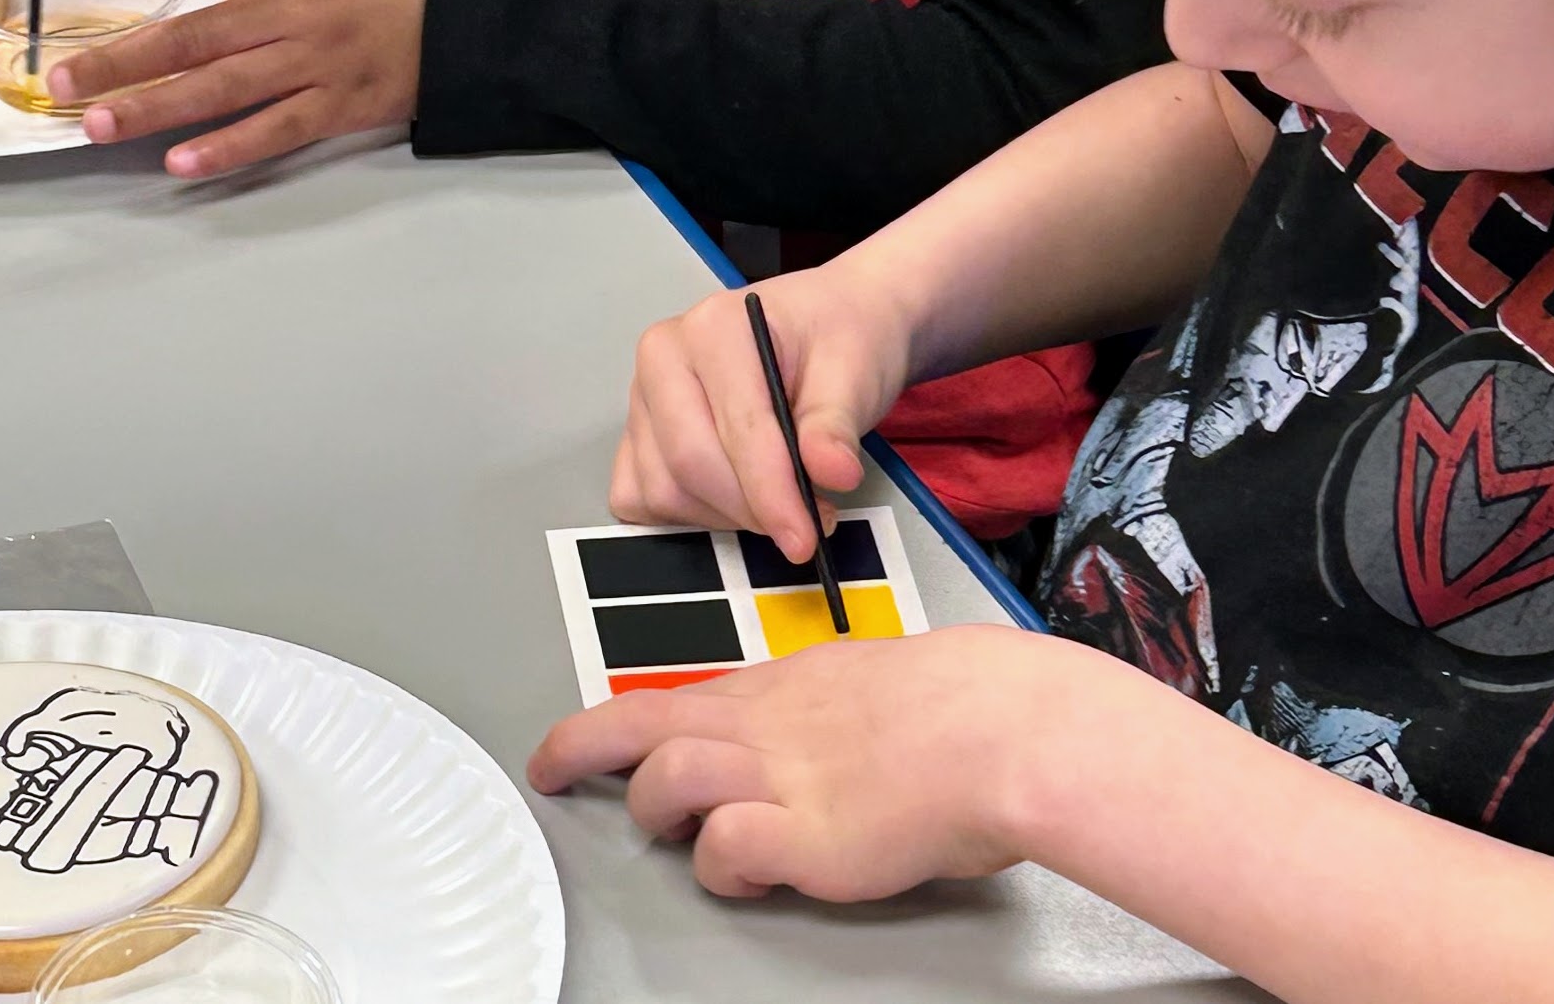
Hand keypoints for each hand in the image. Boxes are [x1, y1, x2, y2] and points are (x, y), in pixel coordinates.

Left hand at [51, 0, 425, 176]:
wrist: (483, 7)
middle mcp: (298, 6)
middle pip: (196, 33)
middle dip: (123, 57)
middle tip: (62, 79)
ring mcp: (319, 59)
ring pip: (223, 86)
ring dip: (155, 107)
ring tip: (96, 123)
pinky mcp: (343, 105)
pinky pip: (276, 130)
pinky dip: (227, 148)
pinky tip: (179, 163)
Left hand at [527, 629, 1058, 901]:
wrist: (1005, 725)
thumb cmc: (965, 704)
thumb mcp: (871, 681)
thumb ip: (823, 706)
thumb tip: (811, 734)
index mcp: (785, 688)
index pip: (680, 693)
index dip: (617, 716)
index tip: (577, 735)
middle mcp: (769, 725)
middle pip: (645, 721)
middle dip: (582, 743)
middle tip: (549, 768)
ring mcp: (783, 776)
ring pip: (668, 775)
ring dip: (658, 809)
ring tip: (683, 833)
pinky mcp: (807, 836)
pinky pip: (726, 848)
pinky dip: (724, 866)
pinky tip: (754, 873)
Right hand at [612, 272, 912, 565]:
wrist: (819, 325)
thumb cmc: (833, 338)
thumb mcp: (854, 370)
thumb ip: (835, 424)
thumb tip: (833, 473)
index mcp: (715, 327)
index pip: (737, 426)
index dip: (771, 491)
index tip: (805, 537)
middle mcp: (665, 356)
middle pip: (690, 461)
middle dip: (750, 509)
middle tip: (806, 526)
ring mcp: (642, 397)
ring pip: (664, 489)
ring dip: (725, 516)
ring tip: (780, 502)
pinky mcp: (636, 435)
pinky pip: (643, 498)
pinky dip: (688, 516)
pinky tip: (735, 502)